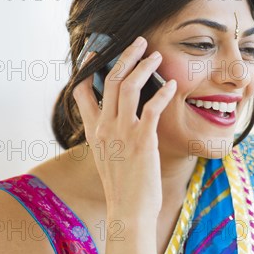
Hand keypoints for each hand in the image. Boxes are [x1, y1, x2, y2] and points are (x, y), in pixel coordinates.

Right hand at [73, 36, 176, 219]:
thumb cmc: (124, 185)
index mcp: (93, 131)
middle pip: (111, 80)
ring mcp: (122, 133)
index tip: (97, 51)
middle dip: (126, 56)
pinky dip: (163, 92)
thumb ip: (109, 134)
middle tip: (140, 42)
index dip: (88, 67)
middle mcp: (104, 127)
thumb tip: (120, 115)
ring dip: (144, 66)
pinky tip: (172, 85)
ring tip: (157, 56)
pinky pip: (152, 107)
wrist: (129, 211)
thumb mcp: (108, 156)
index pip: (81, 91)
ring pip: (129, 86)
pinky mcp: (142, 140)